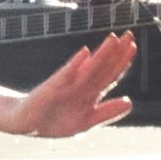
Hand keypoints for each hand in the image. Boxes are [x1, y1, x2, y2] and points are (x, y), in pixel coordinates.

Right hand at [4, 34, 137, 140]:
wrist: (27, 124)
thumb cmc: (56, 121)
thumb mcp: (86, 121)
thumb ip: (107, 112)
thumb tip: (129, 102)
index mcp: (91, 93)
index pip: (110, 74)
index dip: (122, 61)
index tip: (133, 46)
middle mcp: (81, 85)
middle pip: (102, 67)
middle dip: (116, 52)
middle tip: (128, 35)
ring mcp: (67, 85)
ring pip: (88, 68)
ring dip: (101, 54)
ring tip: (113, 39)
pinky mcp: (52, 88)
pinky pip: (65, 75)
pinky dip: (75, 65)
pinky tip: (85, 53)